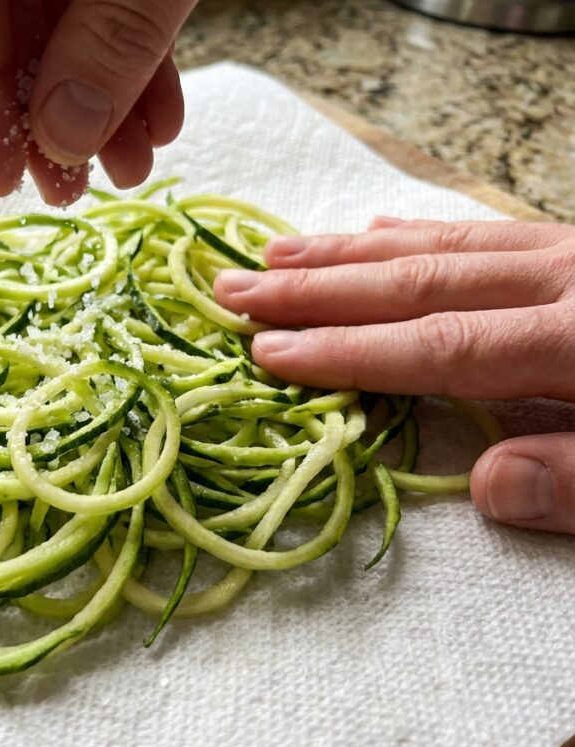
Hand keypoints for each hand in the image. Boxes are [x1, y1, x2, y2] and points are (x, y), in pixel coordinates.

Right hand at [0, 0, 195, 205]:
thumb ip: (107, 38)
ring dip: (103, 107)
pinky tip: (161, 120)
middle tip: (69, 192)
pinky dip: (139, 65)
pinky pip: (116, 12)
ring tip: (132, 168)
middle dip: (48, 120)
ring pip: (67, 31)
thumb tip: (64, 135)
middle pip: (6, 36)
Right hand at [213, 218, 574, 534]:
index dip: (347, 350)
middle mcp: (567, 279)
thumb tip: (487, 488)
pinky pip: (482, 229)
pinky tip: (374, 231)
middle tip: (235, 289)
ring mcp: (572, 251)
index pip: (438, 346)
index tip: (268, 351)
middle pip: (417, 284)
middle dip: (316, 290)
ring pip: (439, 246)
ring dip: (349, 252)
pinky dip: (418, 231)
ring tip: (276, 253)